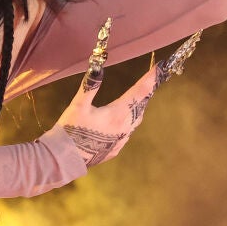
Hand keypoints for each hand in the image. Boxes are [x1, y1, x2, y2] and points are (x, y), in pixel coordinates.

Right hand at [54, 53, 159, 167]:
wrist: (65, 159)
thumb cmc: (71, 130)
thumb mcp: (78, 105)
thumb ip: (90, 86)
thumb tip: (98, 67)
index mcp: (118, 114)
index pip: (140, 92)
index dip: (151, 79)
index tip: (161, 67)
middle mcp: (124, 128)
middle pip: (141, 105)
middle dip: (146, 91)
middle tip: (151, 79)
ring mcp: (121, 141)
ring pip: (136, 120)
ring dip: (138, 106)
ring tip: (140, 96)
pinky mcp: (115, 150)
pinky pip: (127, 132)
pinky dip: (129, 121)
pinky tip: (122, 120)